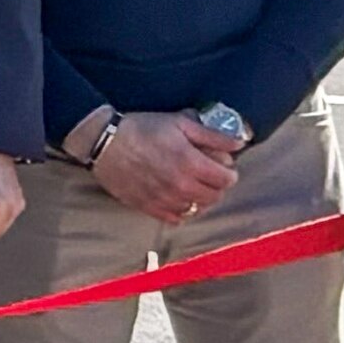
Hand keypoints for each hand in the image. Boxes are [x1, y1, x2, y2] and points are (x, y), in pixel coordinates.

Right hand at [92, 112, 242, 227]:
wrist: (104, 142)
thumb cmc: (142, 129)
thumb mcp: (180, 123)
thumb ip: (212, 136)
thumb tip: (239, 145)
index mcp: (191, 163)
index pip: (226, 180)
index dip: (228, 172)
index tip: (222, 165)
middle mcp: (180, 186)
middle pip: (214, 197)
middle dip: (216, 186)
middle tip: (208, 175)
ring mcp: (164, 200)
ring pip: (196, 210)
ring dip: (199, 199)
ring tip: (191, 185)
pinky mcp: (148, 207)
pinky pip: (175, 218)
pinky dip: (181, 211)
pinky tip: (176, 198)